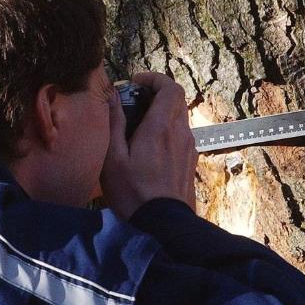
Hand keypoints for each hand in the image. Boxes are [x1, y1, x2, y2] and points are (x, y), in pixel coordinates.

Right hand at [100, 72, 196, 218]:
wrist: (163, 225)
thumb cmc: (133, 192)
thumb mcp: (113, 158)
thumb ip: (115, 123)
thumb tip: (113, 95)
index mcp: (161, 127)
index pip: (170, 87)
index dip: (154, 79)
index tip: (136, 84)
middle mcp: (180, 132)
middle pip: (175, 100)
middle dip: (155, 95)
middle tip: (133, 105)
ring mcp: (189, 148)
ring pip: (178, 118)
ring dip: (160, 115)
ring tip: (137, 130)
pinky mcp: (191, 161)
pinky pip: (180, 136)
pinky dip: (166, 132)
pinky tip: (149, 150)